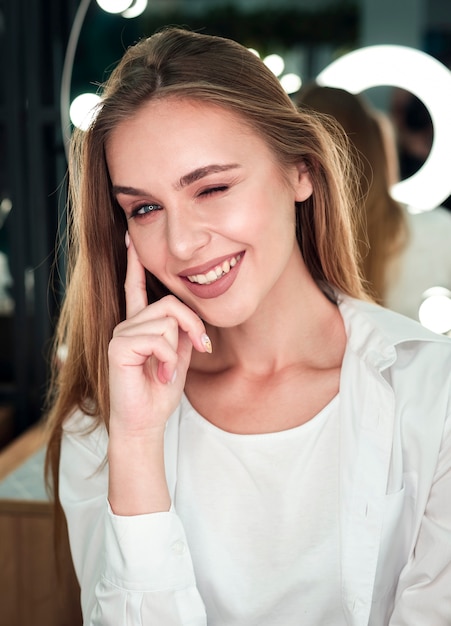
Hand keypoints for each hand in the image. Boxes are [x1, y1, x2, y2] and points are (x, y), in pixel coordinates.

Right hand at [108, 233, 210, 435]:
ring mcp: (121, 334)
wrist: (146, 421)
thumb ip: (181, 331)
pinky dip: (168, 359)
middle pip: (170, 303)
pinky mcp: (119, 346)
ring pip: (167, 321)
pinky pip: (158, 338)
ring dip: (177, 350)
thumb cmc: (160, 391)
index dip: (134, 263)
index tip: (130, 238)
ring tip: (167, 372)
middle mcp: (127, 324)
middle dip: (193, 325)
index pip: (135, 287)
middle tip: (200, 347)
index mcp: (140, 324)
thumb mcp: (178, 355)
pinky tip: (161, 375)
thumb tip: (189, 316)